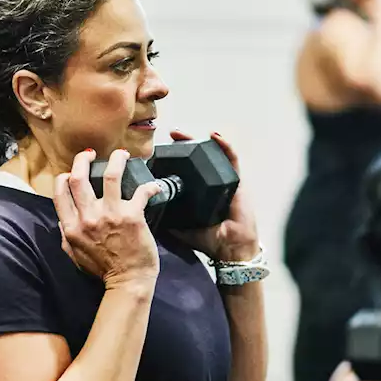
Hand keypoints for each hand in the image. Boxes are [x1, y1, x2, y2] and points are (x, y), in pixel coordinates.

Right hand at [54, 148, 163, 289]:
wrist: (128, 282)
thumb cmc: (103, 270)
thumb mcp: (75, 254)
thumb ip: (66, 235)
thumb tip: (63, 219)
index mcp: (72, 227)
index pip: (60, 192)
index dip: (64, 176)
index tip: (71, 172)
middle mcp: (88, 218)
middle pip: (79, 178)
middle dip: (83, 159)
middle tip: (91, 154)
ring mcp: (111, 215)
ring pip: (110, 175)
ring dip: (117, 159)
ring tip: (122, 154)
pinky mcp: (133, 217)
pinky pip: (141, 191)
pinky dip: (150, 185)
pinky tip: (154, 186)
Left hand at [165, 130, 258, 261]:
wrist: (231, 248)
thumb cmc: (210, 239)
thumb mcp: (181, 228)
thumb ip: (166, 220)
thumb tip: (143, 214)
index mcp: (195, 193)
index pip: (183, 170)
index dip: (172, 159)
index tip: (157, 151)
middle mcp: (208, 184)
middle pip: (195, 158)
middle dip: (183, 144)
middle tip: (171, 135)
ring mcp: (223, 180)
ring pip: (211, 154)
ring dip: (198, 141)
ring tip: (183, 133)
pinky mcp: (237, 180)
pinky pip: (232, 159)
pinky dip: (224, 146)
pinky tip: (215, 136)